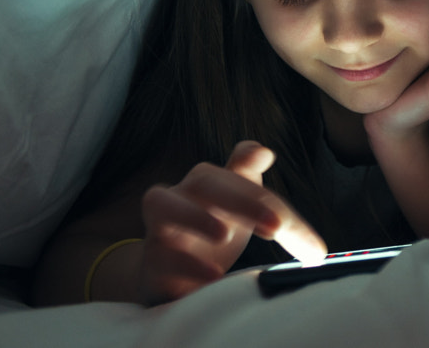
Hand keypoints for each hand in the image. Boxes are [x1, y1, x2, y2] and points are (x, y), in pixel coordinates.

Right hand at [137, 140, 326, 303]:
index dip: (250, 159)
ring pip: (164, 206)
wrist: (167, 277)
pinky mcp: (151, 264)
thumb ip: (258, 190)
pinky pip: (162, 258)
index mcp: (210, 182)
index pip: (237, 166)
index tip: (266, 157)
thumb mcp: (241, 212)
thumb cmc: (211, 234)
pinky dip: (188, 265)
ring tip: (224, 234)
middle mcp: (182, 195)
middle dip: (243, 201)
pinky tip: (213, 275)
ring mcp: (161, 227)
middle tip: (277, 226)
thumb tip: (265, 152)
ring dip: (196, 218)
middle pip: (206, 182)